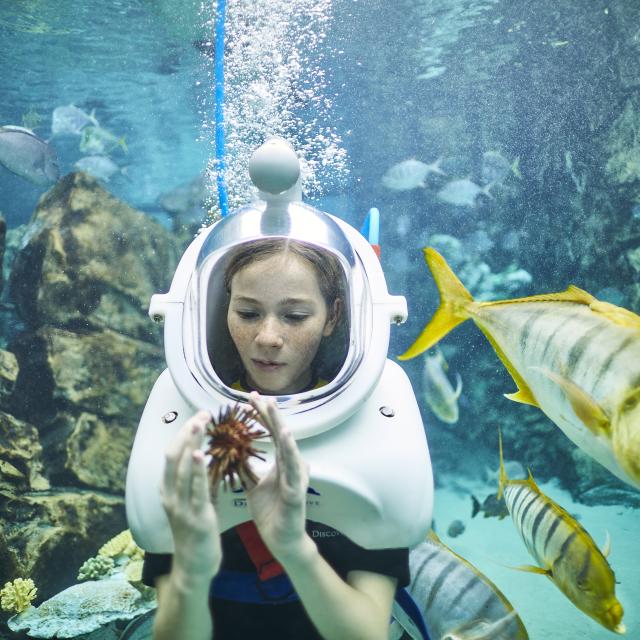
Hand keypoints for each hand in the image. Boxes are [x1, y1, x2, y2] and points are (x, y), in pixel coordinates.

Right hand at [161, 410, 221, 581]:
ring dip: (191, 443)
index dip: (183, 433)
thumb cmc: (195, 533)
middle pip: (173, 455)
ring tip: (201, 423)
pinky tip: (200, 453)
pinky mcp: (194, 517)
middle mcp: (170, 495)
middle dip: (187, 432)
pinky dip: (196, 469)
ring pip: (181, 467)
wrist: (194, 567)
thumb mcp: (191, 502)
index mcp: (168, 490)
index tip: (198, 416)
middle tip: (202, 414)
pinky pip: (194, 489)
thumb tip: (203, 457)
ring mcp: (180, 506)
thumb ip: (195, 481)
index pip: (172, 453)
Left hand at [241, 393, 310, 560]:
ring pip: (288, 446)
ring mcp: (296, 476)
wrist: (280, 540)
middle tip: (257, 395)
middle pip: (280, 433)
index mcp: (281, 462)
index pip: (271, 432)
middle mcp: (292, 464)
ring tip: (272, 408)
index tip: (249, 399)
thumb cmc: (271, 511)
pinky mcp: (296, 491)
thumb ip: (247, 466)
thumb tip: (231, 450)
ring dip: (280, 426)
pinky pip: (293, 468)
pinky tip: (284, 436)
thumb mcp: (253, 484)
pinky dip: (289, 451)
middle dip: (269, 414)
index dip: (261, 415)